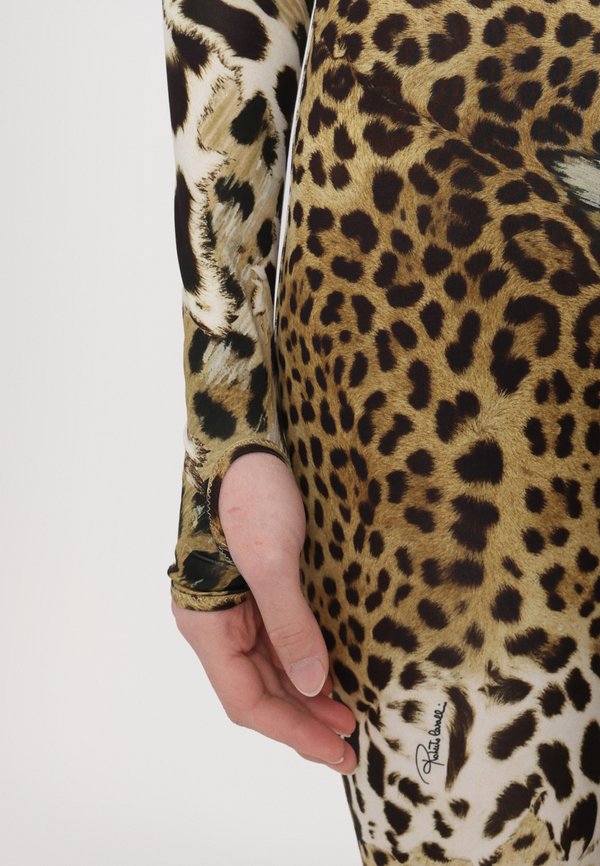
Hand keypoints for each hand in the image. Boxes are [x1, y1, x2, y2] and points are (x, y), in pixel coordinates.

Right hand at [172, 451, 357, 772]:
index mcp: (206, 624)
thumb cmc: (250, 494)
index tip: (336, 748)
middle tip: (350, 741)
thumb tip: (315, 685)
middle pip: (259, 690)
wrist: (247, 443)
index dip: (291, 730)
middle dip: (304, 719)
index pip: (245, 700)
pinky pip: (278, 642)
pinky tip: (331, 672)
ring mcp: (237, 608)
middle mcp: (217, 624)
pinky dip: (305, 664)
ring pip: (270, 670)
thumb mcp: (272, 560)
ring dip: (306, 696)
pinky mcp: (258, 590)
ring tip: (348, 715)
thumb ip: (290, 624)